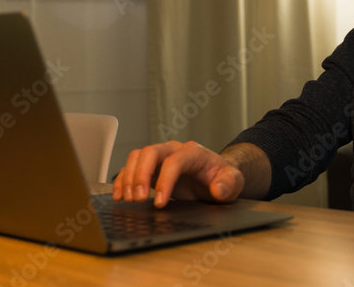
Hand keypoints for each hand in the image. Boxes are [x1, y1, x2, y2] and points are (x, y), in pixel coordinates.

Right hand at [113, 140, 244, 207]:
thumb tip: (218, 189)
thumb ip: (229, 184)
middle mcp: (174, 150)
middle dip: (140, 175)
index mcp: (194, 152)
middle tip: (137, 199)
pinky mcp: (152, 168)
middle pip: (150, 152)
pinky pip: (131, 167)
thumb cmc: (223, 177)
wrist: (217, 176)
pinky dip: (122, 180)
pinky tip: (119, 196)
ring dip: (129, 177)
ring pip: (138, 157)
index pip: (174, 161)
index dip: (164, 180)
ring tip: (128, 200)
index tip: (160, 203)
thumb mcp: (234, 182)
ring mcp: (161, 158)